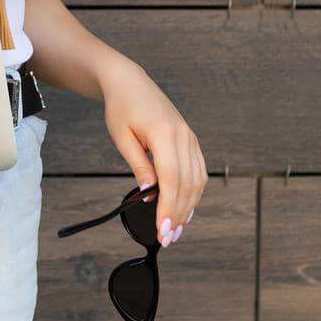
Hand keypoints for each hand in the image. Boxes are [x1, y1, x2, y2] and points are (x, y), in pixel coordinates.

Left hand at [100, 62, 206, 245]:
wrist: (130, 82)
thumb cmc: (121, 108)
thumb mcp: (122, 137)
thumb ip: (138, 166)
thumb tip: (149, 194)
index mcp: (165, 134)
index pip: (172, 180)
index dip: (169, 208)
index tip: (163, 231)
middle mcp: (183, 136)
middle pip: (188, 184)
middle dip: (179, 214)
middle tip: (168, 238)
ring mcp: (190, 137)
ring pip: (197, 180)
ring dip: (188, 207)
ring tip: (176, 229)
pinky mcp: (190, 140)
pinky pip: (198, 171)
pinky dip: (193, 192)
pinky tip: (185, 208)